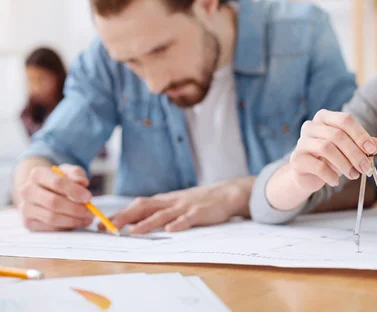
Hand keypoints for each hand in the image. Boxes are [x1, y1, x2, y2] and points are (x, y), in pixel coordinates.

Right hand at [18, 164, 93, 230]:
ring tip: (87, 218)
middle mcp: (27, 191)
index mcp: (38, 174)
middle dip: (76, 209)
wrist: (43, 190)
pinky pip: (49, 228)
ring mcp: (26, 208)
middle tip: (90, 212)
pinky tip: (76, 223)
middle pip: (54, 202)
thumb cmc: (59, 181)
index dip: (75, 191)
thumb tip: (82, 182)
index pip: (57, 183)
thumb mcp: (69, 172)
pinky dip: (65, 227)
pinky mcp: (28, 222)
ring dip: (73, 220)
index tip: (88, 197)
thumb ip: (77, 174)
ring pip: (52, 217)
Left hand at [109, 178, 251, 233]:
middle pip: (144, 207)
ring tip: (132, 231)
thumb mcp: (176, 204)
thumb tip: (134, 222)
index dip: (120, 214)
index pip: (138, 205)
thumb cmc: (200, 201)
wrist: (226, 193)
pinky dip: (178, 224)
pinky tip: (170, 230)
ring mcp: (185, 206)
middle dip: (125, 217)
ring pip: (162, 214)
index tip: (102, 223)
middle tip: (108, 227)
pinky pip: (188, 218)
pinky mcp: (200, 212)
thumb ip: (159, 211)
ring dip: (146, 223)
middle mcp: (171, 202)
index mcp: (164, 200)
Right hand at [289, 110, 376, 192]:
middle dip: (355, 153)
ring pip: (326, 148)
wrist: (308, 174)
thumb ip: (363, 145)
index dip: (360, 134)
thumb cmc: (331, 158)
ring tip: (353, 175)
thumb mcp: (350, 150)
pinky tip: (336, 181)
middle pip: (337, 135)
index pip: (345, 120)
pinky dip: (331, 175)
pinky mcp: (296, 159)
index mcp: (325, 117)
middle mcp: (311, 126)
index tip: (372, 149)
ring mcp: (301, 141)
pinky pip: (317, 165)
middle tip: (366, 168)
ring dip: (344, 164)